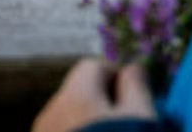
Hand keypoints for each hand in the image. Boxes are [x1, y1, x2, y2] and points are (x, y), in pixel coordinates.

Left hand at [32, 59, 155, 131]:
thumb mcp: (141, 118)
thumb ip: (136, 87)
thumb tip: (133, 67)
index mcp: (73, 95)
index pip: (92, 66)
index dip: (117, 77)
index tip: (136, 98)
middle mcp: (50, 111)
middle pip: (78, 91)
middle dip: (101, 101)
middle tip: (125, 122)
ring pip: (68, 115)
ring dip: (87, 120)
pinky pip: (61, 131)